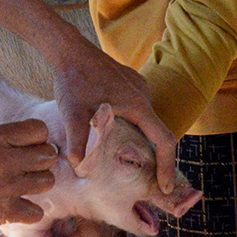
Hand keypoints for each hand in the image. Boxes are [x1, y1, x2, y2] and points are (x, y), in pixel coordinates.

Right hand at [0, 119, 55, 236]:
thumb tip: (21, 140)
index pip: (38, 129)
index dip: (37, 139)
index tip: (28, 147)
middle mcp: (1, 159)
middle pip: (48, 154)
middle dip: (40, 162)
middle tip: (27, 169)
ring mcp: (5, 186)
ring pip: (47, 181)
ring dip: (37, 186)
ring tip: (22, 188)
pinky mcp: (6, 212)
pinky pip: (37, 211)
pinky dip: (28, 213)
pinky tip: (15, 210)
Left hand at [51, 38, 178, 191]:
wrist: (69, 49)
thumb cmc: (73, 80)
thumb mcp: (72, 114)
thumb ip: (77, 144)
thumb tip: (81, 170)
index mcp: (139, 105)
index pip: (164, 141)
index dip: (166, 166)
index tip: (165, 188)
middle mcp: (144, 96)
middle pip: (158, 133)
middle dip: (157, 159)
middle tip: (150, 184)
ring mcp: (138, 87)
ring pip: (148, 121)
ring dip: (145, 142)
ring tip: (137, 166)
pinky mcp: (129, 82)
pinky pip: (139, 110)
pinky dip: (136, 127)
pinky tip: (121, 138)